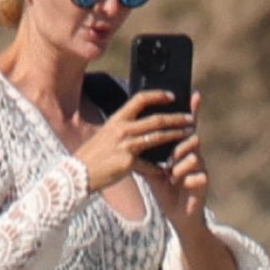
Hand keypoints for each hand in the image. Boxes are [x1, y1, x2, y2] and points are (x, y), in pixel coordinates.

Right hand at [75, 90, 192, 192]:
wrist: (79, 174)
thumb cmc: (93, 154)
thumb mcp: (106, 134)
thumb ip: (122, 127)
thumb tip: (138, 121)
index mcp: (117, 119)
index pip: (140, 99)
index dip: (158, 95)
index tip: (173, 96)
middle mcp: (123, 129)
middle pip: (156, 119)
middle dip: (177, 118)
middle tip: (191, 119)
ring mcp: (126, 146)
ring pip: (158, 137)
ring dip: (176, 136)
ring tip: (189, 135)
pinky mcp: (128, 163)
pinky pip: (150, 164)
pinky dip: (159, 167)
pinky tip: (168, 169)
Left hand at [138, 91, 208, 226]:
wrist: (178, 215)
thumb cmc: (166, 191)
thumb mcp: (152, 171)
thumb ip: (145, 155)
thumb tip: (131, 137)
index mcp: (182, 150)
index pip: (185, 127)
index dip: (192, 111)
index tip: (194, 94)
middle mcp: (194, 155)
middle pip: (191, 137)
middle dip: (179, 144)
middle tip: (170, 157)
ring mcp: (201, 168)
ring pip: (194, 155)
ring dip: (180, 165)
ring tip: (172, 175)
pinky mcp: (204, 183)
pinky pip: (198, 175)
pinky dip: (185, 179)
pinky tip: (179, 185)